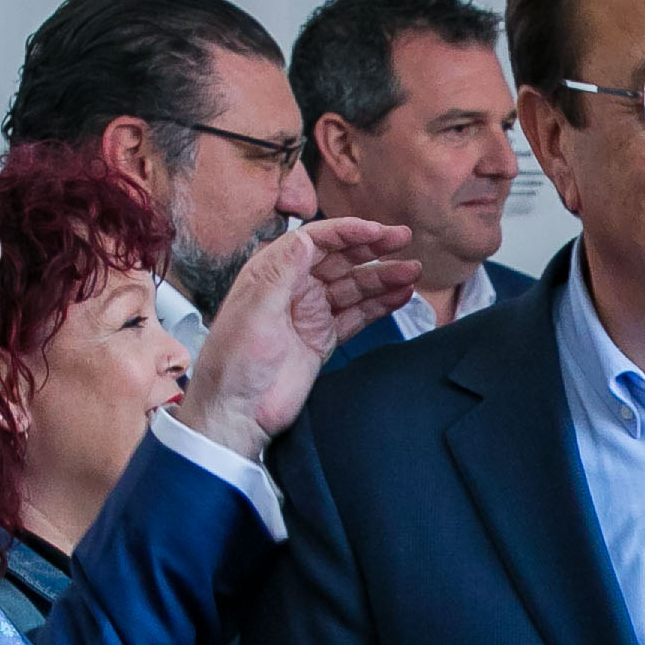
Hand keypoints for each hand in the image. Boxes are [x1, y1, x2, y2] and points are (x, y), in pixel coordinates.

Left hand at [173, 216, 417, 456]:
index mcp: (271, 273)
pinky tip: (400, 296)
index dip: (348, 232)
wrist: (236, 413)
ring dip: (382, 277)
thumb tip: (305, 237)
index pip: (315, 240)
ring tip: (412, 271)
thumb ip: (282, 272)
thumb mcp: (255, 312)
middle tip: (404, 238)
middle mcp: (293, 288)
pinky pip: (356, 316)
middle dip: (372, 248)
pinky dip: (379, 305)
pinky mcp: (322, 339)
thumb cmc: (233, 364)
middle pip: (339, 259)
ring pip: (353, 287)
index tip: (377, 231)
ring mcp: (310, 313)